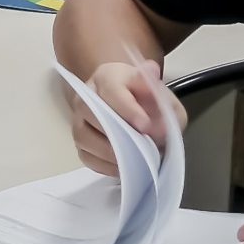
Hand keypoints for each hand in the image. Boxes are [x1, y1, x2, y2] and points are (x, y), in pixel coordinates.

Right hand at [69, 61, 184, 175]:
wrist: (135, 106)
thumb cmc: (147, 98)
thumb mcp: (163, 96)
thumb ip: (163, 104)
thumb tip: (156, 126)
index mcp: (108, 76)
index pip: (112, 91)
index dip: (128, 110)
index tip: (145, 126)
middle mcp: (86, 95)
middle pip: (91, 112)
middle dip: (116, 133)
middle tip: (140, 147)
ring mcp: (79, 120)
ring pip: (84, 136)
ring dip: (110, 152)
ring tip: (134, 159)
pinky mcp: (80, 142)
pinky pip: (85, 156)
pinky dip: (104, 165)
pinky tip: (124, 167)